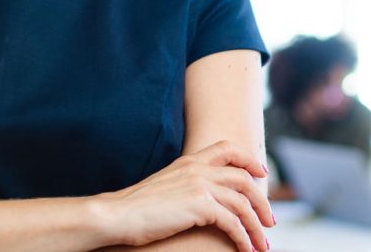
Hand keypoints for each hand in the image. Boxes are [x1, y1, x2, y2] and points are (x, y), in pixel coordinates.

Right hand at [95, 140, 274, 251]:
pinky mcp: (199, 205)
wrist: (119, 213)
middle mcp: (196, 168)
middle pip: (243, 177)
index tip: (261, 172)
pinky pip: (233, 222)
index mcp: (188, 160)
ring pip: (243, 201)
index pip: (226, 148)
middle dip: (261, 200)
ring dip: (257, 226)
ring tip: (262, 245)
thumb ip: (188, 184)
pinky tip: (245, 250)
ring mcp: (198, 185)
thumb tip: (206, 199)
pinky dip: (244, 238)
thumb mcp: (167, 186)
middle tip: (269, 221)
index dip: (248, 158)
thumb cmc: (139, 206)